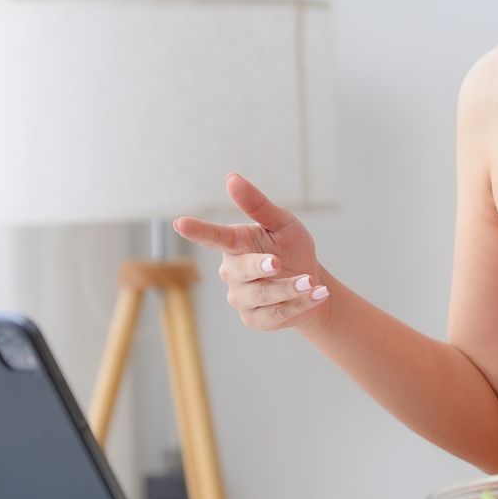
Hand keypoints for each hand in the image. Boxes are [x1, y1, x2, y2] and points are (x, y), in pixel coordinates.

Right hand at [173, 173, 331, 331]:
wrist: (311, 284)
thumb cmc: (292, 248)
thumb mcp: (282, 223)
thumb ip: (258, 205)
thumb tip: (231, 178)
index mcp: (236, 244)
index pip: (214, 236)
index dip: (198, 230)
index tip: (180, 223)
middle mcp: (232, 272)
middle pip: (242, 270)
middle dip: (261, 266)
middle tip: (278, 263)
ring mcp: (240, 298)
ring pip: (262, 296)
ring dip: (289, 288)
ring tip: (311, 282)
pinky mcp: (254, 320)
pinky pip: (276, 314)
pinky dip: (300, 304)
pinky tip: (317, 295)